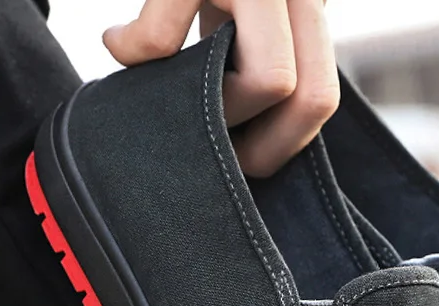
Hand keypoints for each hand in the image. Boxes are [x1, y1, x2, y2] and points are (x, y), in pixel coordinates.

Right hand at [103, 0, 338, 177]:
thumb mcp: (241, 11)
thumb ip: (254, 57)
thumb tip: (246, 149)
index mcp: (302, 6)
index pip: (320, 98)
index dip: (285, 143)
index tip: (243, 158)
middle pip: (311, 99)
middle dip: (260, 145)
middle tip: (210, 144)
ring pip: (273, 79)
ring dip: (212, 106)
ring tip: (164, 88)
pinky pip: (172, 33)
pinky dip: (137, 49)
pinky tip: (118, 44)